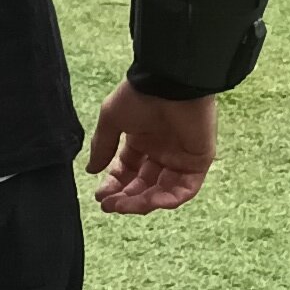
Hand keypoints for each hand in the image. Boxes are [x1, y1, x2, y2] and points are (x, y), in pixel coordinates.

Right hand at [88, 79, 216, 217]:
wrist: (171, 83)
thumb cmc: (140, 95)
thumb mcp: (112, 119)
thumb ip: (102, 146)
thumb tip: (90, 170)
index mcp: (142, 140)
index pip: (126, 171)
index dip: (114, 185)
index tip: (101, 197)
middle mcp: (161, 151)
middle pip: (143, 185)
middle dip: (125, 198)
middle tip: (110, 205)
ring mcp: (180, 158)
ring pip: (162, 191)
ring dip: (142, 202)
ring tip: (124, 206)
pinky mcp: (198, 161)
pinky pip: (185, 189)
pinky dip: (169, 199)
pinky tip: (150, 202)